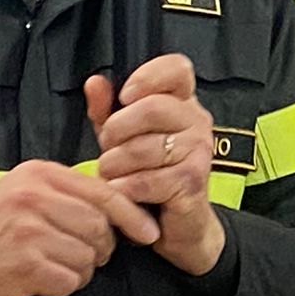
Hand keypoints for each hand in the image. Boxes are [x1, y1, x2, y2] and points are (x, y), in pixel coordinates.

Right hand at [0, 159, 157, 295]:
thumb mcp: (21, 188)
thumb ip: (65, 191)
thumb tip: (117, 207)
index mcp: (39, 175)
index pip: (104, 193)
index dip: (132, 215)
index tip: (149, 233)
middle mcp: (36, 199)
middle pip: (101, 228)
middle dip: (102, 247)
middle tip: (84, 253)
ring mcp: (31, 233)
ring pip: (89, 257)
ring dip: (82, 269)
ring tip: (57, 265)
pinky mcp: (26, 266)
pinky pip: (70, 281)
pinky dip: (65, 285)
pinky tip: (45, 279)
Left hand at [84, 55, 226, 277]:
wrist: (177, 226)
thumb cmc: (148, 175)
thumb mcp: (122, 138)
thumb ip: (107, 110)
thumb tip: (95, 83)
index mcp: (183, 103)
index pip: (177, 69)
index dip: (147, 77)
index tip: (125, 97)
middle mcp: (197, 122)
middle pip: (152, 107)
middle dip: (117, 131)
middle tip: (108, 149)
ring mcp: (199, 151)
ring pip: (142, 147)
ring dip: (115, 165)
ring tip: (113, 175)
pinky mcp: (192, 181)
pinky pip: (145, 179)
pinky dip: (125, 188)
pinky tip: (124, 192)